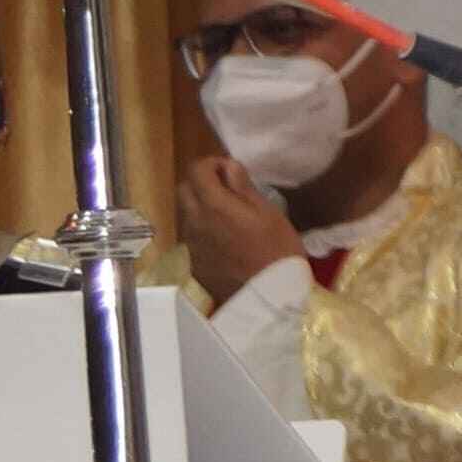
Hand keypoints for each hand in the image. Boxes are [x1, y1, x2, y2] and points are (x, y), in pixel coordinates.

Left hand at [181, 152, 303, 292]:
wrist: (267, 297)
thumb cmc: (277, 250)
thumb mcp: (269, 213)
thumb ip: (243, 188)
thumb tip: (228, 167)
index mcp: (213, 204)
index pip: (197, 170)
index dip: (212, 163)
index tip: (231, 170)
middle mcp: (194, 220)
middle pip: (184, 188)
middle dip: (201, 182)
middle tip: (227, 190)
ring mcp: (190, 242)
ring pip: (185, 212)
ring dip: (200, 205)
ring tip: (227, 215)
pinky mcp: (193, 261)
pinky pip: (191, 235)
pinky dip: (203, 228)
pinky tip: (224, 239)